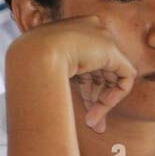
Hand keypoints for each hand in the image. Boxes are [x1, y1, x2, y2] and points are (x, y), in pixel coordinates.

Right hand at [8, 16, 136, 132]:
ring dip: (103, 103)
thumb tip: (62, 97)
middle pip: (100, 71)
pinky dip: (115, 96)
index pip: (87, 63)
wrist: (34, 52)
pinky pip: (125, 77)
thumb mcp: (45, 68)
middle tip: (91, 122)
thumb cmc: (29, 63)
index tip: (81, 104)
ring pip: (112, 77)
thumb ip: (60, 76)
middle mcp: (90, 32)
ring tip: (92, 123)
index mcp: (72, 32)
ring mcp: (102, 39)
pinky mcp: (112, 50)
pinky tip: (101, 109)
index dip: (86, 87)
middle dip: (96, 98)